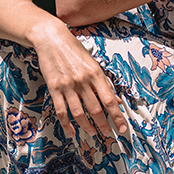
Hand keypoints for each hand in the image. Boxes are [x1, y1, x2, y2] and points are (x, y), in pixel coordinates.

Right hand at [33, 18, 126, 138]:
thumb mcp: (93, 63)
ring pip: (79, 113)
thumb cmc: (74, 50)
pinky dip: (67, 124)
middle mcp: (83, 80)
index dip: (117, 116)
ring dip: (87, 126)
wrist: (51, 39)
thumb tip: (115, 100)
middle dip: (104, 125)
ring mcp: (68, 85)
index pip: (109, 100)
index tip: (122, 128)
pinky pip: (61, 111)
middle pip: (96, 109)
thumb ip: (104, 83)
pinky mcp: (54, 88)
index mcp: (95, 73)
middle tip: (109, 134)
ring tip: (93, 132)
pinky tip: (72, 132)